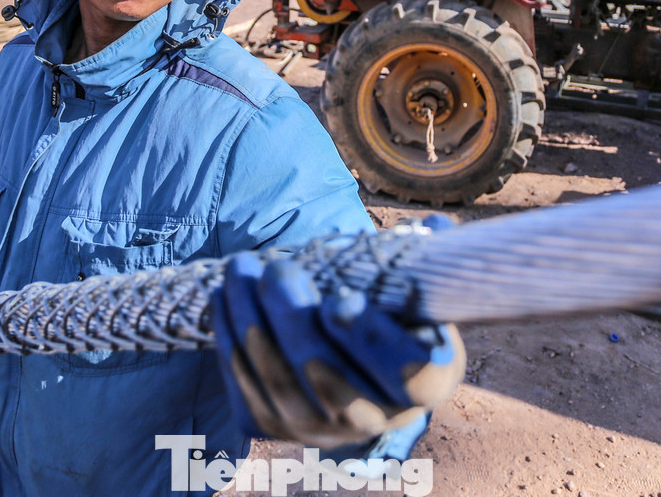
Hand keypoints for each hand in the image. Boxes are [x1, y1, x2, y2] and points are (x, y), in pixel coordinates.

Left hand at [212, 250, 464, 448]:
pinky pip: (244, 387)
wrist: (352, 356)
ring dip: (251, 319)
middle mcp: (376, 419)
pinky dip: (228, 338)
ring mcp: (322, 431)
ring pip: (278, 381)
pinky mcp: (275, 429)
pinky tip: (223, 296)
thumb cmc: (391, 308)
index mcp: (429, 383)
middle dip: (293, 317)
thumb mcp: (421, 287)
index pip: (406, 374)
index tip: (340, 298)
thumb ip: (426, 260)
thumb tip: (436, 229)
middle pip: (326, 377)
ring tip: (241, 268)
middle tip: (276, 268)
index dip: (370, 340)